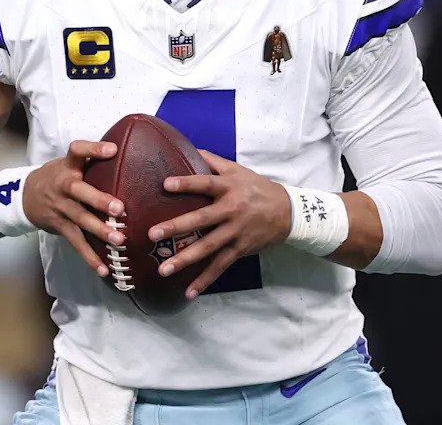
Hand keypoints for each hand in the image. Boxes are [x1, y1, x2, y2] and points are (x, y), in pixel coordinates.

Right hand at [23, 140, 124, 277]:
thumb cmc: (57, 177)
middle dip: (99, 200)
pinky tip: (103, 268)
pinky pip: (76, 242)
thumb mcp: (68, 163)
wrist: (23, 197)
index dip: (93, 149)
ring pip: (80, 220)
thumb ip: (91, 159)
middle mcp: (64, 186)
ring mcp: (61, 207)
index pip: (77, 151)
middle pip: (79, 191)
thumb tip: (126, 152)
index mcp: (68, 166)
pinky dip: (89, 257)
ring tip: (119, 240)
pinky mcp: (60, 226)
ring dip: (99, 231)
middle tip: (119, 208)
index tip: (113, 149)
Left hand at [147, 151, 291, 299]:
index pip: (206, 184)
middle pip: (202, 219)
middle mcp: (232, 210)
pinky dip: (205, 280)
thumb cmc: (257, 188)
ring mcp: (236, 232)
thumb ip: (213, 162)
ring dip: (186, 260)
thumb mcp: (238, 170)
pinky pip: (220, 266)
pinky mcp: (240, 249)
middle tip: (153, 234)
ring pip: (209, 247)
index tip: (165, 184)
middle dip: (177, 227)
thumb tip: (189, 149)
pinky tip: (189, 292)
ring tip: (164, 269)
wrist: (288, 212)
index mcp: (229, 188)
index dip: (187, 183)